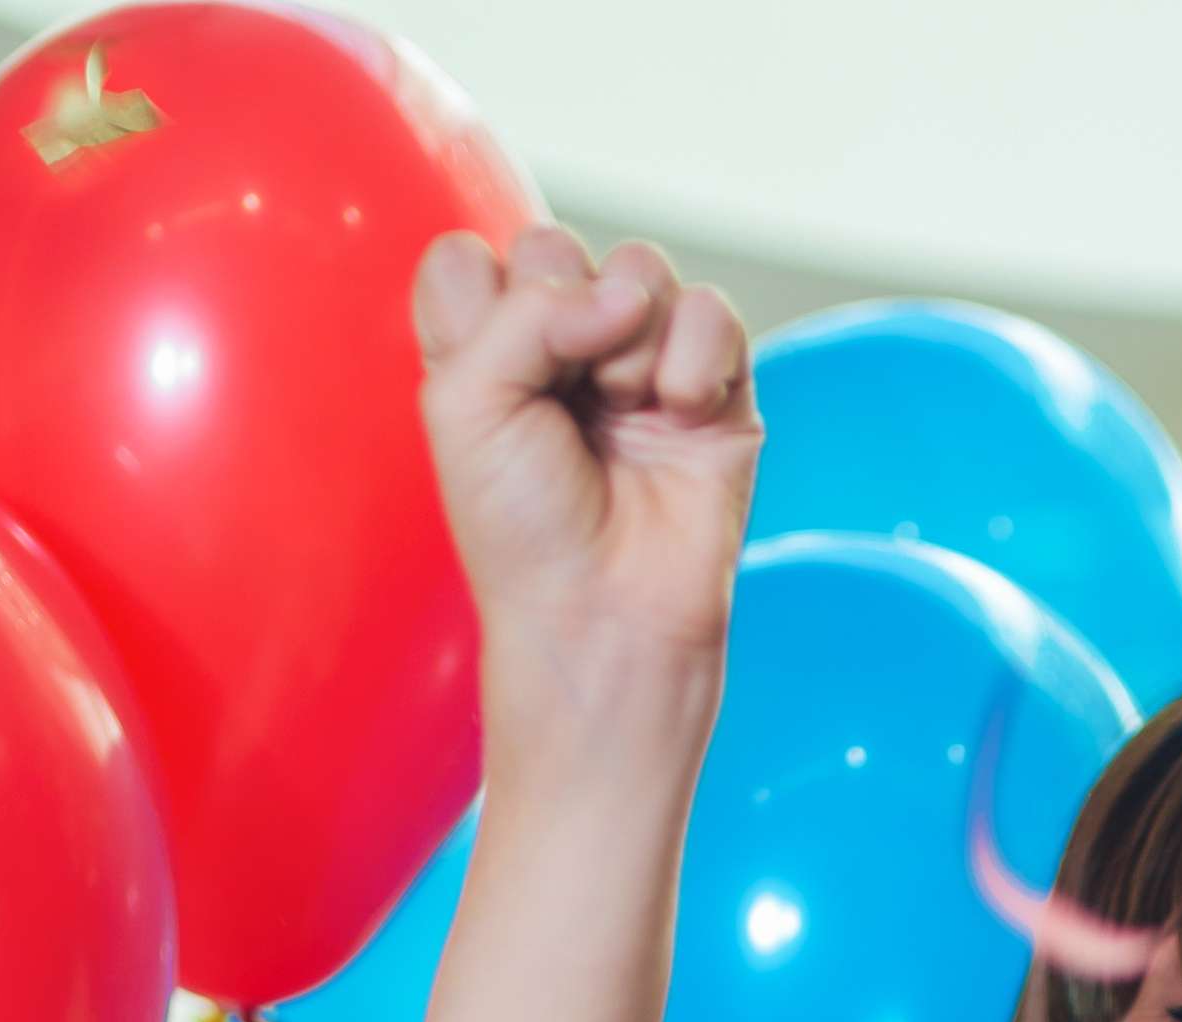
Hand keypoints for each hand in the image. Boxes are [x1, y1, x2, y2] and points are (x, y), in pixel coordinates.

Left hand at [416, 225, 755, 716]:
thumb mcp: (467, 405)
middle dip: (558, 319)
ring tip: (623, 410)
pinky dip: (697, 358)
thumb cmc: (523, 531)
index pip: (468, 257)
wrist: (605, 613)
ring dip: (629, 343)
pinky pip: (713, 311)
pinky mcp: (714, 386)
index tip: (490, 378)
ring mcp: (639, 360)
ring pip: (640, 267)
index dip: (482, 302)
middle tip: (565, 400)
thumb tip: (624, 293)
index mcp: (484, 353)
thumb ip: (521, 312)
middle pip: (554, 247)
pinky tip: (681, 415)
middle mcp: (558, 347)